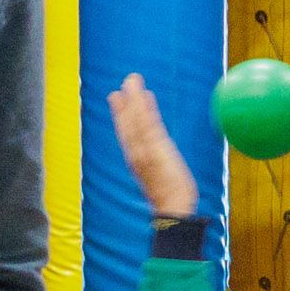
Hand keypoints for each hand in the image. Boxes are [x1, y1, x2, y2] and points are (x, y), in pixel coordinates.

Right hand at [108, 75, 199, 221]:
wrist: (173, 209)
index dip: (121, 114)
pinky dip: (144, 109)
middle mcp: (137, 153)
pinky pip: (148, 125)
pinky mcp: (156, 150)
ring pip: (136, 121)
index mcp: (136, 159)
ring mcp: (145, 151)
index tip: (116, 96)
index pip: (127, 133)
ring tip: (132, 81)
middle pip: (128, 124)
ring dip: (133, 99)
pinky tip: (145, 95)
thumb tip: (156, 151)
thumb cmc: (169, 195)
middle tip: (127, 81)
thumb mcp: (159, 175)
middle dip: (125, 103)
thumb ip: (154, 160)